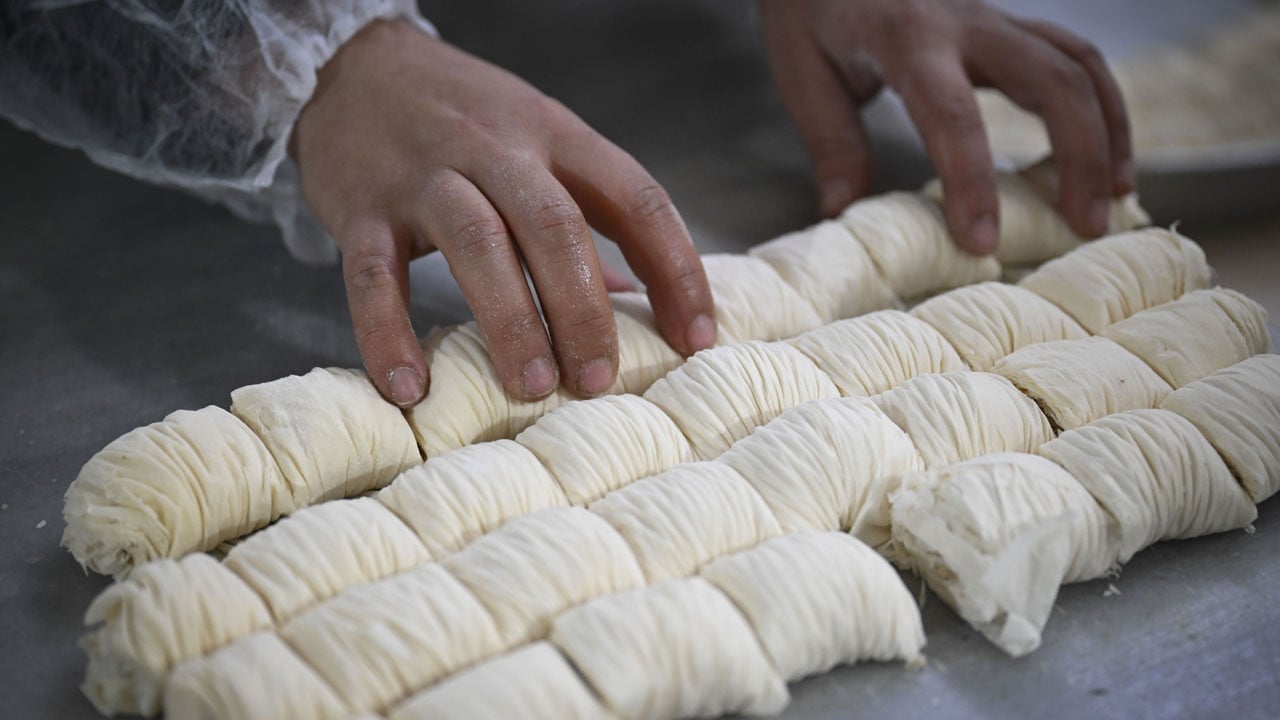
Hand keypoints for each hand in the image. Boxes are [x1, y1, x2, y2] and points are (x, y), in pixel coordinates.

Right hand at [293, 20, 715, 406]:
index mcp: (556, 135)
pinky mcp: (362, 206)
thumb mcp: (536, 142)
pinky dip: (389, 333)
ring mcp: (427, 175)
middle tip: (598, 381)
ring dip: (511, 321)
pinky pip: (373, 275)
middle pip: (555, 226)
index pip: (636, 198)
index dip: (676, 268)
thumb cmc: (462, 119)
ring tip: (533, 388)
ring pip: (478, 244)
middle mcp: (497, 149)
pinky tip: (410, 388)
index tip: (695, 337)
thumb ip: (584, 215)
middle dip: (585, 309)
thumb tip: (637, 300)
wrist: (354, 68)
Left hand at [760, 0, 1133, 252]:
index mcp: (907, 36)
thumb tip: (844, 213)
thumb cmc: (812, 8)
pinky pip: (1073, 59)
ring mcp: (994, 19)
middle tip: (1085, 227)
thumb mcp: (801, 71)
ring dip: (1107, 131)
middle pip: (1052, 79)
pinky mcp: (1007, 26)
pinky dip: (1099, 108)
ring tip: (1112, 198)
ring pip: (1078, 64)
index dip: (972, 181)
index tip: (982, 242)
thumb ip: (831, 141)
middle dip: (1079, 156)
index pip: (952, 113)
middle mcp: (965, 21)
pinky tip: (1100, 157)